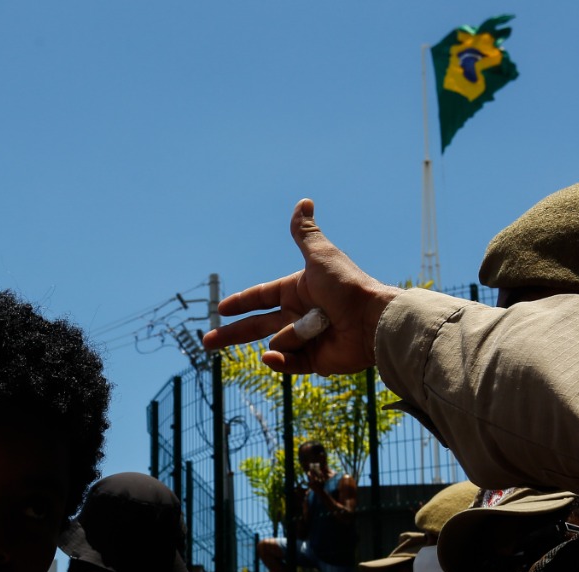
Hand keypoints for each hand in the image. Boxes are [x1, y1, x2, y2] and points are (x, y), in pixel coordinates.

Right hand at [202, 199, 399, 374]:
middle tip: (206, 343)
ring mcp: (306, 340)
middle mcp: (298, 315)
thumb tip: (304, 201)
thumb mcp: (321, 256)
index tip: (221, 309)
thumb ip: (305, 234)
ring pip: (277, 342)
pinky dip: (281, 361)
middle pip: (256, 326)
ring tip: (317, 328)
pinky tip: (272, 357)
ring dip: (289, 336)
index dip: (241, 303)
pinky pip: (289, 364)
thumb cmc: (348, 287)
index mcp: (296, 291)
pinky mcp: (315, 361)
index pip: (261, 296)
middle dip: (230, 334)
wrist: (372, 320)